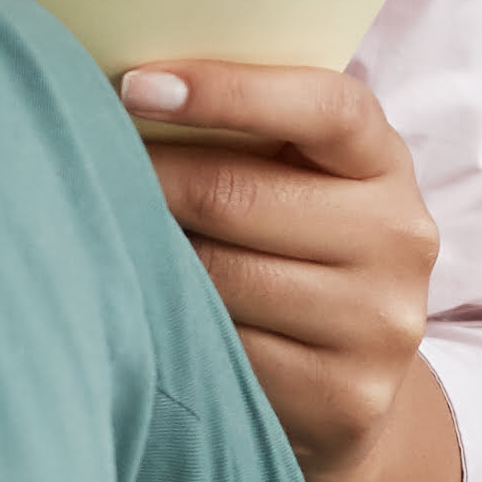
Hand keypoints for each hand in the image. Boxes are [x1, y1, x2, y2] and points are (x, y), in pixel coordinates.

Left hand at [116, 58, 471, 481]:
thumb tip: (119, 85)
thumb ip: (245, 129)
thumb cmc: (292, 251)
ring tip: (101, 237)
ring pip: (219, 277)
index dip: (226, 90)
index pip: (323, 107)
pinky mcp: (345, 396)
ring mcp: (377, 323)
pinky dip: (168, 326)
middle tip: (83, 168)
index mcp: (384, 163)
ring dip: (146, 256)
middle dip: (148, 179)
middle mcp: (398, 238)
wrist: (350, 389)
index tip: (133, 85)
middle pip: (239, 195)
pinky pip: (223, 351)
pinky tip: (137, 310)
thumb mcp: (297, 179)